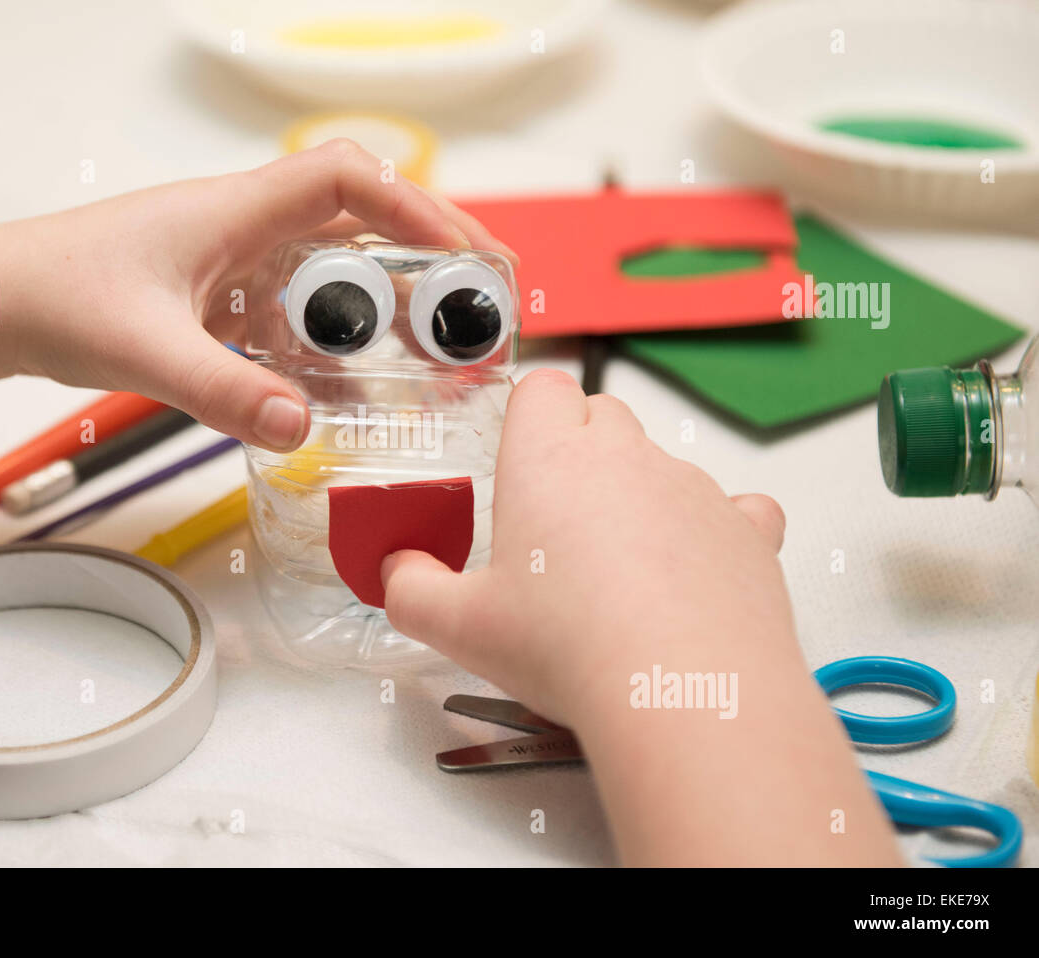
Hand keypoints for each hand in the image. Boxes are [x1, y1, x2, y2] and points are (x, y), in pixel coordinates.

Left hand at [0, 139, 516, 451]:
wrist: (2, 303)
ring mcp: (236, 263)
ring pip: (336, 265)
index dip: (415, 206)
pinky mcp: (224, 299)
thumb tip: (299, 427)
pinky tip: (351, 383)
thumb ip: (221, 390)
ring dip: (389, 299)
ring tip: (438, 345)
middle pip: (362, 218)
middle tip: (480, 298)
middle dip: (429, 252)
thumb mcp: (145, 349)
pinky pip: (300, 309)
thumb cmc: (57, 296)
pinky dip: (336, 339)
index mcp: (235, 212)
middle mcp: (245, 228)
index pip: (346, 180)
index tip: (461, 253)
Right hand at [382, 368, 789, 726]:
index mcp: (550, 460)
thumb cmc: (570, 647)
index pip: (545, 389)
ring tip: (618, 572)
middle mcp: (626, 458)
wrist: (682, 691)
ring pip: (663, 463)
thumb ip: (413, 591)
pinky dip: (716, 529)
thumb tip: (398, 573)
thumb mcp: (460, 627)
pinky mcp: (747, 532)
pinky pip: (737, 508)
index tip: (522, 461)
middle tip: (558, 523)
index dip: (532, 418)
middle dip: (582, 451)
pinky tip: (691, 573)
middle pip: (605, 414)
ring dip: (642, 497)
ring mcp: (693, 490)